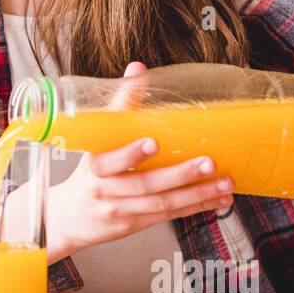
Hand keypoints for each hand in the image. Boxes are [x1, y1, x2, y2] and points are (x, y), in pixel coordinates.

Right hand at [45, 61, 234, 261]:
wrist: (69, 218)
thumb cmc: (88, 172)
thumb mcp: (95, 140)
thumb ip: (119, 106)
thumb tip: (137, 69)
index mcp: (94, 166)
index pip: (110, 160)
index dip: (131, 153)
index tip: (153, 143)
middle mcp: (106, 190)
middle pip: (145, 184)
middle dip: (179, 175)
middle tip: (208, 163)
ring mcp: (121, 210)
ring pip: (163, 202)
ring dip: (197, 193)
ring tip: (225, 182)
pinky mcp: (136, 223)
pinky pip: (170, 215)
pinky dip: (196, 207)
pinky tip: (218, 199)